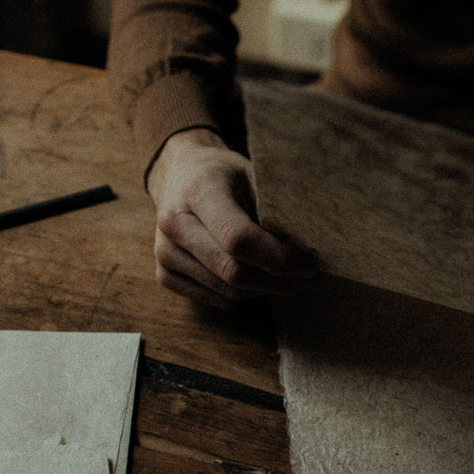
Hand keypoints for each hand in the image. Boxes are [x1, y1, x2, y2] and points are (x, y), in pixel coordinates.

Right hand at [147, 128, 314, 307]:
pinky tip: (257, 279)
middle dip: (278, 282)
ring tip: (286, 277)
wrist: (180, 174)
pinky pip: (214, 300)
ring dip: (264, 290)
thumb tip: (309, 247)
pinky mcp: (164, 273)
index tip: (308, 265)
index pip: (238, 239)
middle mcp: (173, 223)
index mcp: (198, 190)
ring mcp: (164, 251)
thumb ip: (275, 207)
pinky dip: (243, 296)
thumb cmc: (225, 175)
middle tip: (306, 278)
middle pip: (233, 272)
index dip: (278, 259)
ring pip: (227, 292)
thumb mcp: (253, 174)